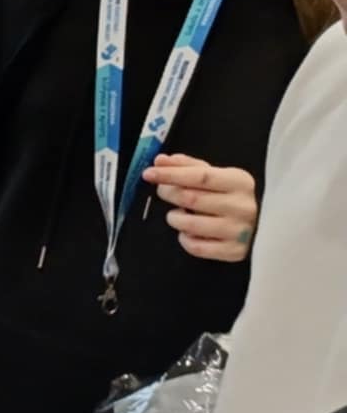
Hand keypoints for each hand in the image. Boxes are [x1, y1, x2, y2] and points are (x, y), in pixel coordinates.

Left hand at [144, 155, 258, 262]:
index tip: (148, 173)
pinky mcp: (235, 252)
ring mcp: (240, 231)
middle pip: (191, 199)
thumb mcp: (217, 175)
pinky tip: (189, 231)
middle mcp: (242, 206)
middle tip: (164, 191)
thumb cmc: (233, 196)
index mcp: (239, 182)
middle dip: (169, 193)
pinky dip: (184, 238)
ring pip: (190, 224)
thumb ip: (187, 166)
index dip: (171, 174)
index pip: (200, 176)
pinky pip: (196, 247)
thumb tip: (160, 161)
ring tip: (178, 213)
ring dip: (174, 217)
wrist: (264, 225)